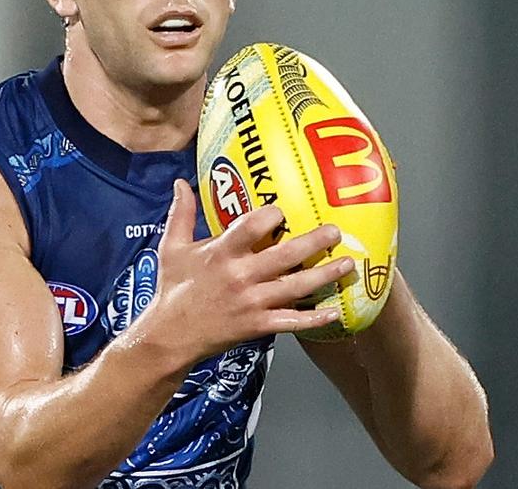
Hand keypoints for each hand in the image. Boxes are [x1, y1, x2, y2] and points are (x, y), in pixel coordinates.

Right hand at [143, 180, 353, 361]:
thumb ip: (181, 214)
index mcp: (221, 253)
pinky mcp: (257, 325)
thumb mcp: (171, 247)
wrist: (170, 335)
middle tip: (336, 232)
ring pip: (296, 288)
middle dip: (314, 242)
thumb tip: (181, 183)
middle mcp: (240, 276)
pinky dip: (314, 318)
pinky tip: (335, 312)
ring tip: (347, 264)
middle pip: (285, 256)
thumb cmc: (172, 288)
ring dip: (325, 276)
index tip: (283, 210)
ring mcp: (252, 302)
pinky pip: (291, 321)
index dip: (272, 215)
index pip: (252, 226)